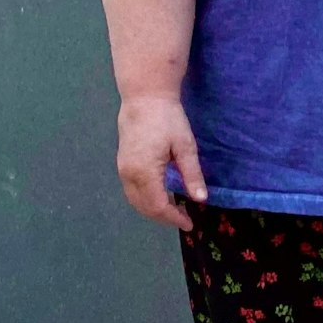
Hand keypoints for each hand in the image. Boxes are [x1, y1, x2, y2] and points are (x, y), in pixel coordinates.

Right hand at [116, 95, 206, 230]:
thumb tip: (201, 199)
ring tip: (175, 212)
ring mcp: (122, 170)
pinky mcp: (122, 164)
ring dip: (153, 210)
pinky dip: (146, 200)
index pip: (158, 206)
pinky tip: (161, 198)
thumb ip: (191, 174)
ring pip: (135, 201)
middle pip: (144, 207)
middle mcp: (128, 175)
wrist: (144, 98)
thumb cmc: (168, 119)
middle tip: (185, 219)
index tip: (190, 224)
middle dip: (164, 218)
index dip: (173, 218)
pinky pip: (132, 191)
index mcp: (144, 172)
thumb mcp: (185, 146)